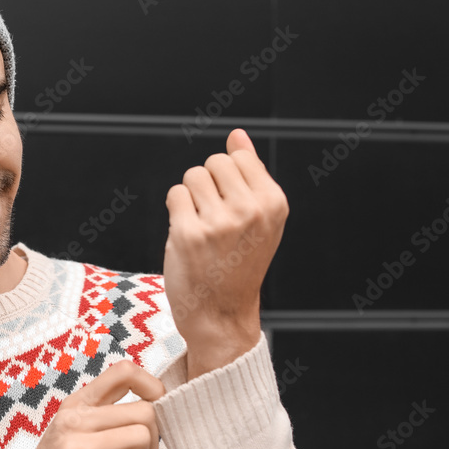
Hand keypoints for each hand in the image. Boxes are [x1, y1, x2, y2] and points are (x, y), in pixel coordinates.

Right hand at [0, 360, 165, 448]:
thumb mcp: (75, 439)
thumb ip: (107, 421)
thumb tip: (157, 410)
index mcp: (75, 405)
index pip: (124, 370)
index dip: (153, 386)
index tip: (153, 415)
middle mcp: (73, 419)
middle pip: (146, 411)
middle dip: (152, 443)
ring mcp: (73, 445)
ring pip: (143, 439)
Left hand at [163, 128, 288, 378]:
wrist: (222, 313)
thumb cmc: (238, 263)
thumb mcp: (258, 218)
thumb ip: (249, 173)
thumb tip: (237, 135)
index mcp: (273, 203)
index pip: (237, 157)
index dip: (226, 178)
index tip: (231, 207)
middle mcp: (250, 211)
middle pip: (212, 163)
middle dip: (207, 185)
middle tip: (214, 219)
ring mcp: (219, 223)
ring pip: (191, 176)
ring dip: (190, 198)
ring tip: (202, 226)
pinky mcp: (189, 234)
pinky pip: (175, 195)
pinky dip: (177, 211)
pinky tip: (188, 234)